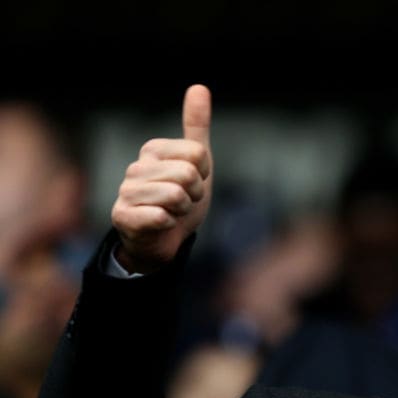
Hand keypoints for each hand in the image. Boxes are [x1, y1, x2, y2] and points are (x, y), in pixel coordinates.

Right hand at [111, 84, 212, 272]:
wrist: (165, 240)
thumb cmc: (180, 200)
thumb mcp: (196, 162)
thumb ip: (196, 126)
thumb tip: (199, 86)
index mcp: (153, 149)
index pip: (198, 154)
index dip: (203, 175)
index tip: (192, 183)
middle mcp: (135, 167)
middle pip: (188, 174)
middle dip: (195, 194)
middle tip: (183, 201)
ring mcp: (126, 192)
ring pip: (176, 196)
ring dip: (182, 211)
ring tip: (171, 212)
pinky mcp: (122, 216)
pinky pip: (161, 216)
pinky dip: (169, 224)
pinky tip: (160, 224)